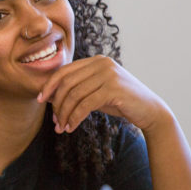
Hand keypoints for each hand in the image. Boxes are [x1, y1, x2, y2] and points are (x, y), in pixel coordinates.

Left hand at [36, 55, 168, 133]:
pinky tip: (71, 127)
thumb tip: (48, 95)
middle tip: (54, 122)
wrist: (149, 111)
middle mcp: (102, 63)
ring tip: (61, 128)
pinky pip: (85, 104)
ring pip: (74, 95)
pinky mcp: (113, 89)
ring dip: (64, 114)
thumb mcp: (96, 92)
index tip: (41, 100)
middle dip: (57, 103)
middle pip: (67, 83)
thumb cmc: (120, 103)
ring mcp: (108, 74)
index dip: (50, 85)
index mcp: (96, 61)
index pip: (65, 70)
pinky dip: (75, 117)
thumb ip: (77, 89)